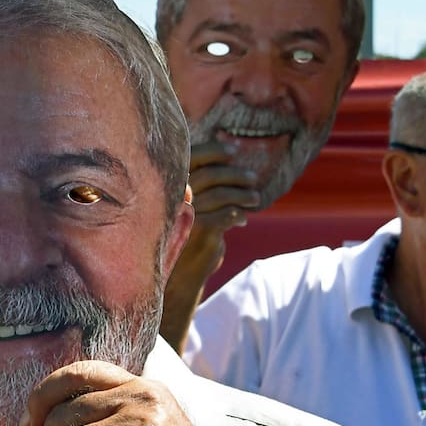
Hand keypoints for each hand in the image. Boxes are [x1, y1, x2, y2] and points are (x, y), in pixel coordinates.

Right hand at [159, 141, 261, 349]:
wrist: (174, 274)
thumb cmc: (179, 236)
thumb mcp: (186, 207)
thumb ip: (198, 186)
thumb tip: (227, 164)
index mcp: (170, 184)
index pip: (193, 156)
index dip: (215, 150)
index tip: (235, 150)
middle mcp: (175, 195)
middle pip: (212, 174)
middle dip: (237, 175)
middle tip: (253, 178)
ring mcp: (187, 212)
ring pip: (223, 194)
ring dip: (244, 195)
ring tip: (256, 199)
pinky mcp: (201, 230)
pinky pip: (229, 215)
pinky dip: (238, 215)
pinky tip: (242, 219)